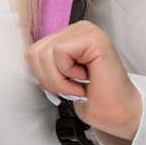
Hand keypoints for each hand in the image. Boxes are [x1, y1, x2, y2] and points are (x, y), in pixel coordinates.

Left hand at [24, 20, 143, 139]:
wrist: (116, 114)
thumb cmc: (92, 98)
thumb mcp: (57, 76)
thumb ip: (43, 62)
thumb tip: (28, 55)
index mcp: (68, 37)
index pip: (32, 52)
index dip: (43, 76)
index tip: (65, 86)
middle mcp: (78, 30)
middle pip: (35, 53)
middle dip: (50, 79)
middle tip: (74, 87)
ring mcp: (87, 31)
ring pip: (45, 53)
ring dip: (60, 79)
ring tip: (80, 84)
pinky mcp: (95, 38)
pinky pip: (60, 52)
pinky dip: (68, 74)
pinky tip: (87, 79)